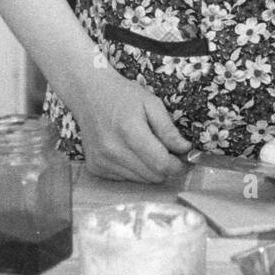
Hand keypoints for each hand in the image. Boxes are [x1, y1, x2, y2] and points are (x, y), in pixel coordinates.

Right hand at [74, 73, 191, 183]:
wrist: (89, 94)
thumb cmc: (123, 96)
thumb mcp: (152, 103)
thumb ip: (168, 129)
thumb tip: (185, 149)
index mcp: (130, 131)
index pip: (161, 164)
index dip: (178, 165)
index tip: (185, 160)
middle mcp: (113, 150)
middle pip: (153, 176)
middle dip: (166, 167)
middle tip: (169, 152)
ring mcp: (102, 161)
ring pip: (141, 180)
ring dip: (150, 169)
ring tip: (147, 149)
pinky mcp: (95, 167)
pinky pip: (125, 178)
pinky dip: (134, 169)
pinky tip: (130, 151)